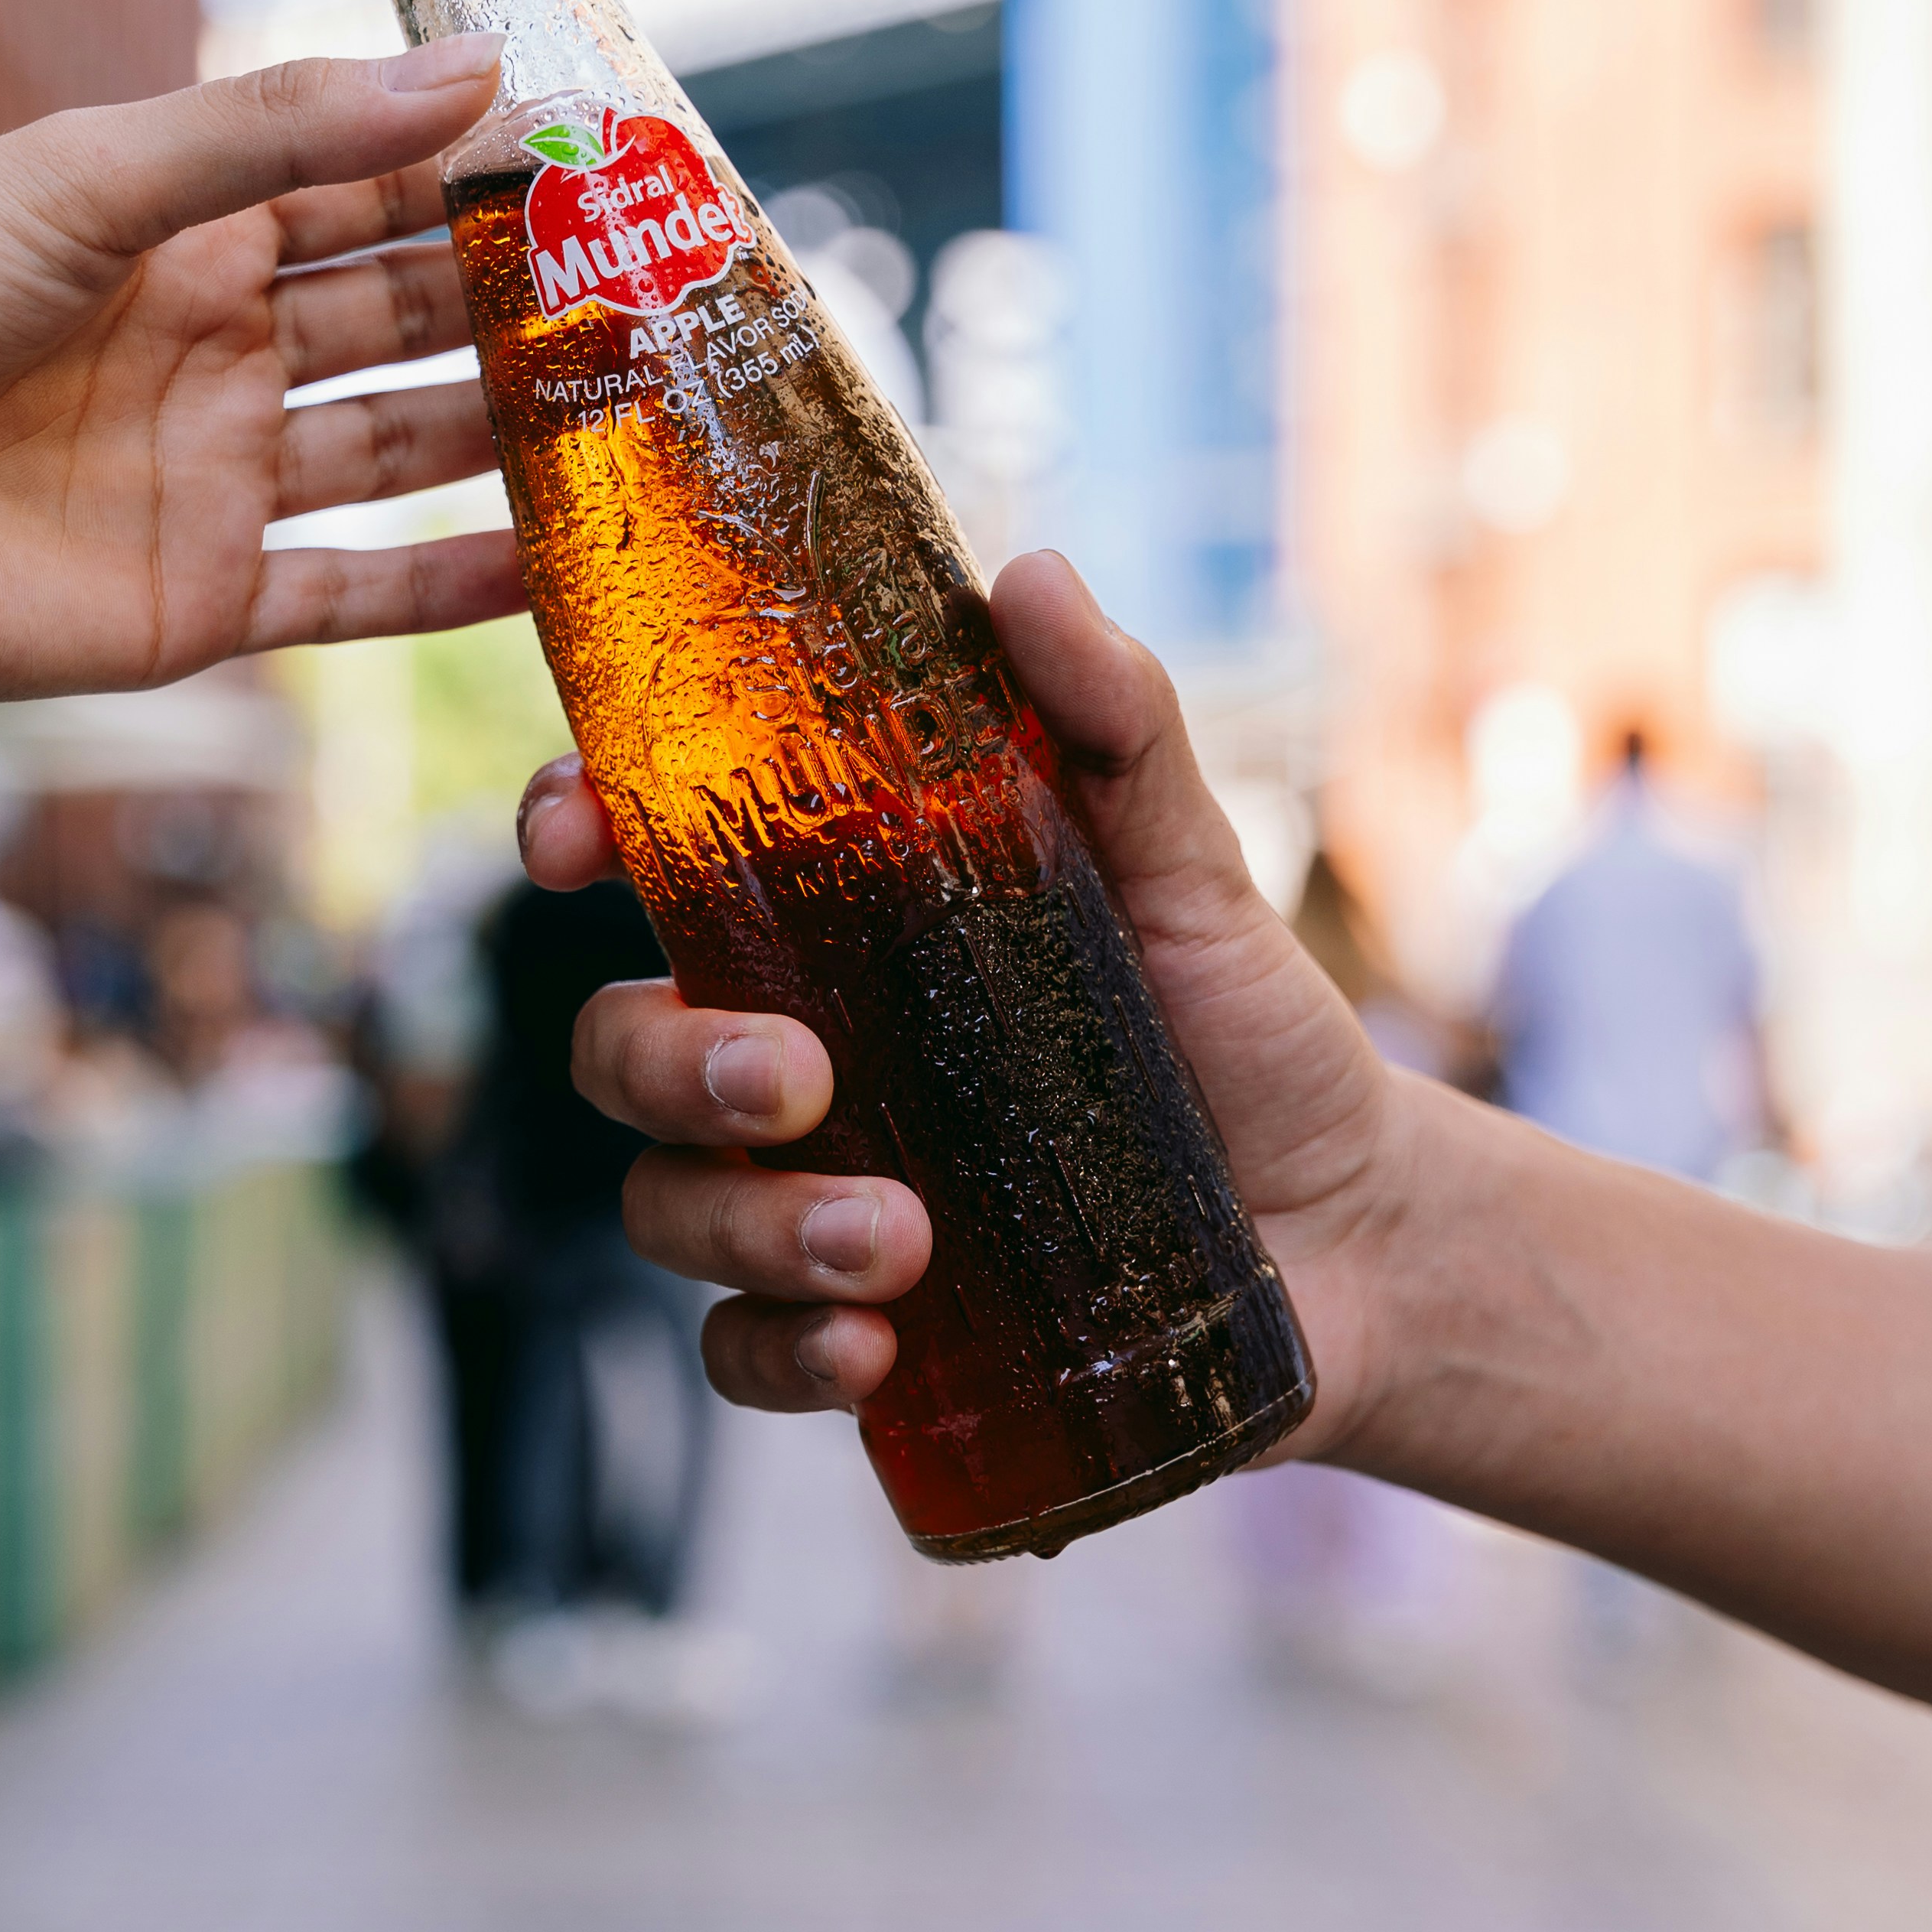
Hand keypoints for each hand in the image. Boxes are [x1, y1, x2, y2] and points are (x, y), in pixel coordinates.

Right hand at [518, 548, 1423, 1463]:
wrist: (1359, 1236)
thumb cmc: (1252, 1030)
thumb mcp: (1193, 866)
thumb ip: (1116, 726)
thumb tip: (1029, 575)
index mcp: (835, 926)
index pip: (649, 861)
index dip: (572, 828)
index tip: (575, 835)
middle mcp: (798, 1058)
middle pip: (623, 1049)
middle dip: (672, 1065)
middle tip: (801, 1081)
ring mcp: (812, 1201)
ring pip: (669, 1210)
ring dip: (747, 1226)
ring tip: (894, 1243)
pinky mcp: (863, 1336)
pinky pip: (739, 1356)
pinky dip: (778, 1355)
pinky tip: (867, 1349)